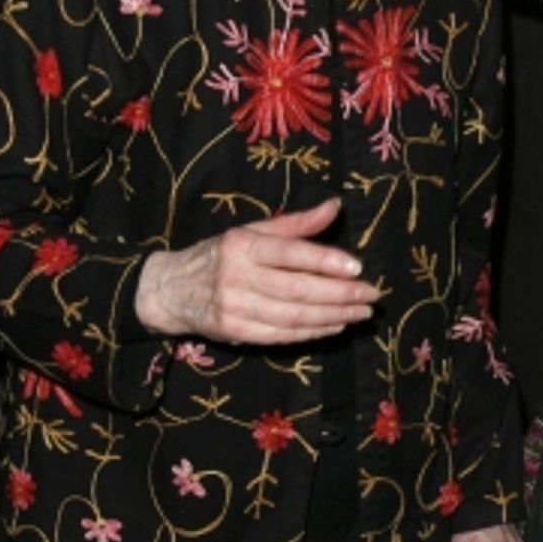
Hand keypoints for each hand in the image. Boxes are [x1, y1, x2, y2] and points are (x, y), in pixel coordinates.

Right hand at [135, 197, 379, 344]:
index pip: (289, 253)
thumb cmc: (220, 255)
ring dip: (332, 316)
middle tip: (371, 295)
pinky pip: (282, 335)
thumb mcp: (251, 231)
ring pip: (293, 317)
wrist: (171, 290)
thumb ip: (296, 224)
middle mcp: (236, 277)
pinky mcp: (236, 333)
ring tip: (360, 312)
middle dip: (339, 295)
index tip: (357, 268)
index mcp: (241, 245)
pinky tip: (335, 325)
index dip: (324, 261)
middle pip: (296, 290)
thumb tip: (335, 206)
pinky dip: (312, 332)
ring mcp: (235, 308)